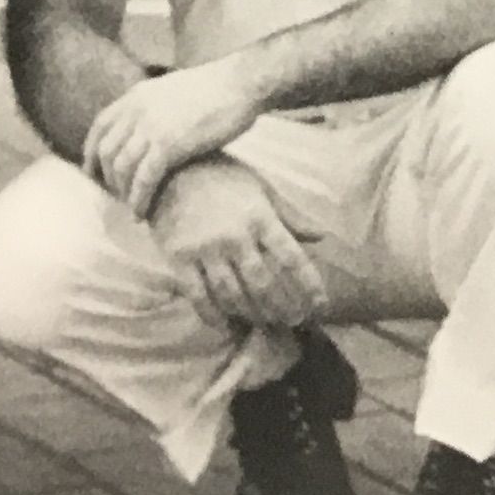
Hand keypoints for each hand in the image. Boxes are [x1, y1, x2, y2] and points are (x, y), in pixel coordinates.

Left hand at [83, 57, 268, 218]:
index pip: (100, 126)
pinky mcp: (168, 145)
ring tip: (133, 207)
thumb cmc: (219, 88)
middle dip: (107, 178)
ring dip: (124, 193)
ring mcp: (151, 128)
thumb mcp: (174, 89)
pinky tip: (143, 211)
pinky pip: (143, 179)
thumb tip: (149, 126)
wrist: (242, 82)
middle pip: (106, 151)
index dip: (92, 153)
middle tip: (118, 196)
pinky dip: (139, 199)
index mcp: (137, 95)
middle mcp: (137, 110)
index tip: (94, 173)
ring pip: (121, 168)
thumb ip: (155, 106)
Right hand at [147, 157, 325, 328]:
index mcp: (260, 217)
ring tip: (265, 324)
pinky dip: (212, 315)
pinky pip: (197, 295)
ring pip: (232, 293)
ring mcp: (205, 249)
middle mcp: (235, 236)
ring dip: (251, 314)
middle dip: (281, 307)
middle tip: (293, 322)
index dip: (309, 284)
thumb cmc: (224, 178)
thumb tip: (322, 236)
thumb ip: (291, 215)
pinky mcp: (179, 258)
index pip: (291, 257)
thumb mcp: (262, 189)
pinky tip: (225, 325)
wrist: (171, 169)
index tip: (320, 305)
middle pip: (263, 283)